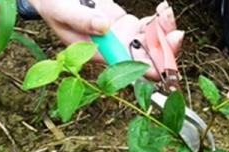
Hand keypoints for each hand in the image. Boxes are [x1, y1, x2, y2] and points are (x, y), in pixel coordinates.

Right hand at [28, 0, 183, 78]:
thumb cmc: (52, 5)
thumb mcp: (60, 10)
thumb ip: (81, 19)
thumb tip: (104, 27)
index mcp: (99, 54)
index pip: (128, 67)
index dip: (149, 67)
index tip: (165, 60)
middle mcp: (115, 50)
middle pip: (148, 58)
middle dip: (166, 50)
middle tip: (176, 34)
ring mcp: (123, 38)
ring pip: (153, 42)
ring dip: (166, 31)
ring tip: (166, 13)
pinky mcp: (129, 25)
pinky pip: (150, 28)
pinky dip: (160, 21)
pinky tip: (163, 11)